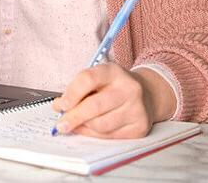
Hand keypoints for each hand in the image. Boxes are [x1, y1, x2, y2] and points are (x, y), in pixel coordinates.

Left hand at [51, 64, 175, 138]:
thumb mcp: (98, 77)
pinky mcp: (140, 127)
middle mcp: (128, 88)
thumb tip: (59, 107)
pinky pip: (110, 136)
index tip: (59, 105)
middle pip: (94, 106)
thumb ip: (79, 89)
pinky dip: (95, 134)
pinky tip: (90, 129)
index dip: (70, 94)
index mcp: (113, 71)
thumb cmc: (114, 86)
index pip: (87, 79)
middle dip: (73, 117)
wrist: (147, 94)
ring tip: (76, 124)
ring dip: (84, 127)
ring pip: (101, 124)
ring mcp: (136, 109)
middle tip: (61, 124)